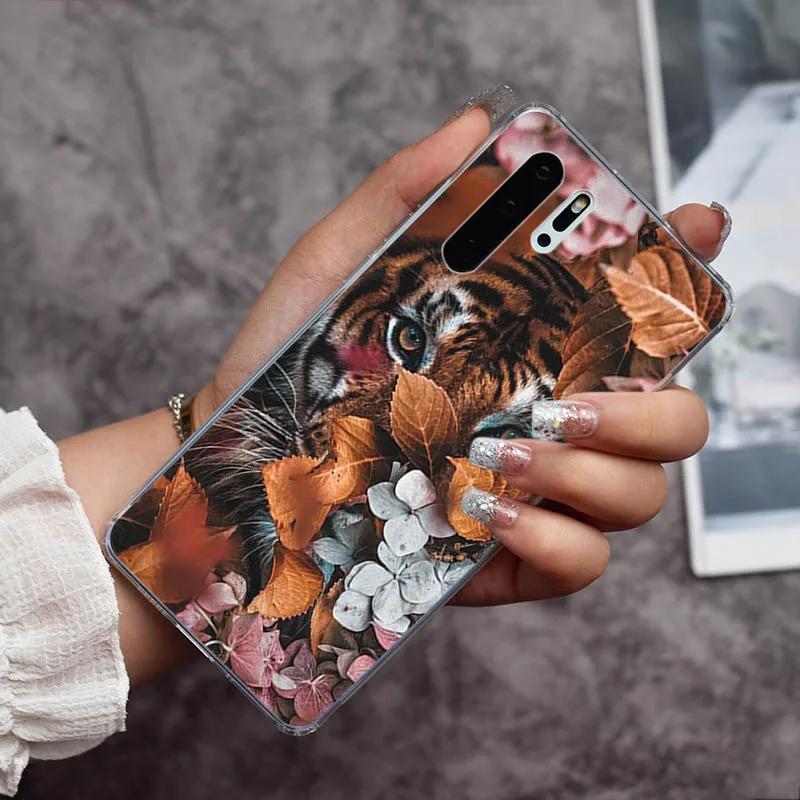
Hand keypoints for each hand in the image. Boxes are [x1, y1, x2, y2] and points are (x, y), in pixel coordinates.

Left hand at [193, 108, 727, 606]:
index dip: (683, 275)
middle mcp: (549, 420)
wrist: (246, 469)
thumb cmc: (291, 367)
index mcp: (529, 350)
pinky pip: (585, 561)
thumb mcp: (336, 268)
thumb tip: (477, 123)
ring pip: (642, 492)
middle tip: (574, 395)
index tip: (695, 230)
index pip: (636, 317)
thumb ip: (402, 195)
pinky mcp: (511, 560)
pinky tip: (493, 509)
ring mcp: (537, 494)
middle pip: (672, 419)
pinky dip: (557, 537)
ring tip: (509, 448)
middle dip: (652, 408)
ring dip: (595, 471)